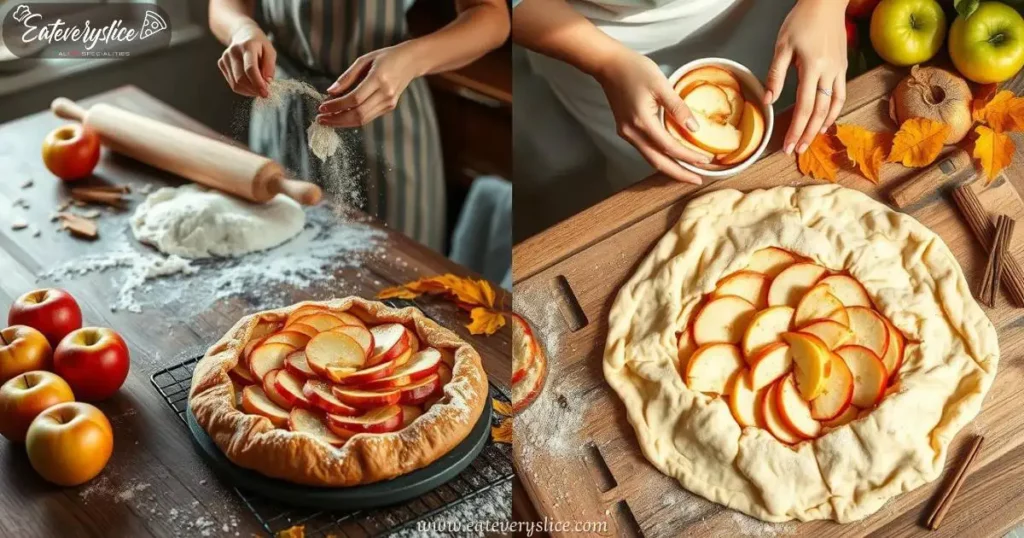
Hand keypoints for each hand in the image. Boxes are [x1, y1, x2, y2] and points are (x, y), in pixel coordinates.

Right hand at [218, 22, 275, 97]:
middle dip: (254, 89)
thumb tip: (267, 82)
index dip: (258, 83)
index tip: (265, 93)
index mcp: (248, 46)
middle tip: (264, 93)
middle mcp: (233, 51)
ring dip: (249, 91)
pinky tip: (250, 85)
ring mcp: (225, 58)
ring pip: (236, 84)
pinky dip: (243, 89)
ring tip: (258, 89)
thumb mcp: (270, 51)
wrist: (242, 34)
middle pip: (241, 78)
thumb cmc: (259, 44)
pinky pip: (233, 84)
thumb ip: (270, 66)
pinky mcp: (221, 64)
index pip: (250, 68)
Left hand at [317, 43, 422, 126]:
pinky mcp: (389, 107)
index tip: (322, 107)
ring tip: (328, 120)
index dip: (336, 105)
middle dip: (337, 119)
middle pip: (358, 114)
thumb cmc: (385, 57)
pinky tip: (341, 116)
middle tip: (321, 119)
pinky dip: (352, 119)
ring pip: (363, 120)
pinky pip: (368, 117)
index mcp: (379, 79)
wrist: (410, 62)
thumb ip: (347, 77)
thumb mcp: (364, 60)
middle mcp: (386, 94)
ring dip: (342, 122)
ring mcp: (389, 103)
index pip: (354, 99)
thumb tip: (330, 92)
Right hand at [593, 50, 709, 184]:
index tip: (706, 161)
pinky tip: (671, 157)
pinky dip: (660, 157)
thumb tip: (695, 129)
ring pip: (650, 158)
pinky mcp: (626, 130)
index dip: (688, 157)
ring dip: (669, 168)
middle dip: (678, 174)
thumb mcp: (661, 84)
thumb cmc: (634, 69)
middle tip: (697, 180)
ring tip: (688, 172)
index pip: (669, 147)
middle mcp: (632, 133)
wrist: (608, 65)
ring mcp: (627, 133)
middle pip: (658, 162)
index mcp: (642, 122)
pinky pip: (645, 150)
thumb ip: (678, 107)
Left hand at [766, 0, 848, 154]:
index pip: (803, 106)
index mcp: (812, 67)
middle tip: (797, 150)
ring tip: (811, 140)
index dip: (796, 129)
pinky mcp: (843, 68)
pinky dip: (834, 111)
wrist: (826, 3)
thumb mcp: (782, 46)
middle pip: (819, 111)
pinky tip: (826, 120)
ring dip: (822, 126)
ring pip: (833, 106)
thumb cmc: (802, 21)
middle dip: (808, 133)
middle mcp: (829, 72)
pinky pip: (840, 95)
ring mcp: (839, 71)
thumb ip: (775, 75)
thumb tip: (769, 100)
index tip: (788, 145)